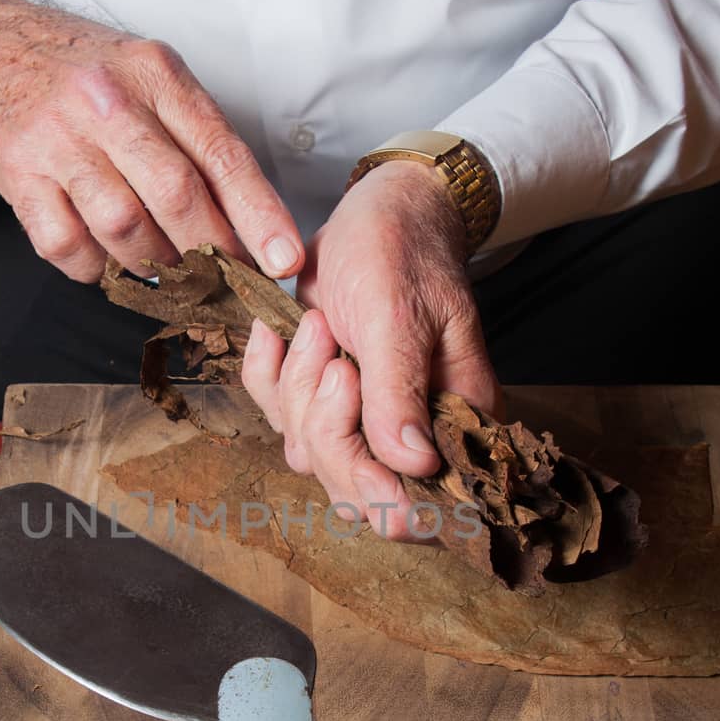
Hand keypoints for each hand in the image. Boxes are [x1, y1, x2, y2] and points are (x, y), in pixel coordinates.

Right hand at [0, 0, 304, 282]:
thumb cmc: (82, 72)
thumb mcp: (148, 75)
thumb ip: (194, 135)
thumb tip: (248, 221)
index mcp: (155, 74)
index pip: (221, 153)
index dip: (259, 214)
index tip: (284, 260)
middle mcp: (107, 102)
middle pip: (175, 195)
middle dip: (211, 252)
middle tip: (228, 281)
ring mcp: (58, 140)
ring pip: (123, 226)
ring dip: (154, 263)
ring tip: (166, 267)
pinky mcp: (19, 176)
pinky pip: (66, 245)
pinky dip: (95, 267)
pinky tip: (105, 257)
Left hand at [241, 160, 501, 539]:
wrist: (380, 213)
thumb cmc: (404, 253)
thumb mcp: (401, 315)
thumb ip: (400, 392)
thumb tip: (415, 465)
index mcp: (453, 426)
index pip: (416, 507)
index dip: (377, 488)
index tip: (354, 410)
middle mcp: (408, 440)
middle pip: (351, 491)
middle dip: (326, 425)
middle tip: (338, 358)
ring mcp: (359, 424)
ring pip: (306, 453)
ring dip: (297, 390)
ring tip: (319, 325)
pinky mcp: (317, 401)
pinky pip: (273, 413)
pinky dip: (266, 372)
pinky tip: (281, 330)